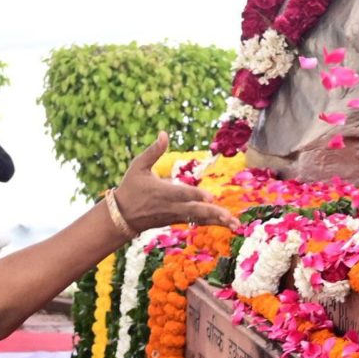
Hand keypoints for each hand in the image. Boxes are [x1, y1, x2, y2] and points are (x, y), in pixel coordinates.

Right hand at [110, 136, 234, 234]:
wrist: (122, 216)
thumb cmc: (131, 187)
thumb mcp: (138, 166)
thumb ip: (153, 151)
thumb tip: (164, 133)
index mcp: (162, 192)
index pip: (182, 194)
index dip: (196, 196)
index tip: (211, 197)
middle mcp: (171, 206)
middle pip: (195, 211)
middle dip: (213, 214)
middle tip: (229, 217)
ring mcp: (175, 216)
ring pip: (199, 219)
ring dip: (218, 221)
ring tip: (236, 224)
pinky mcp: (177, 221)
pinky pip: (197, 222)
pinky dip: (212, 223)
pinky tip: (227, 224)